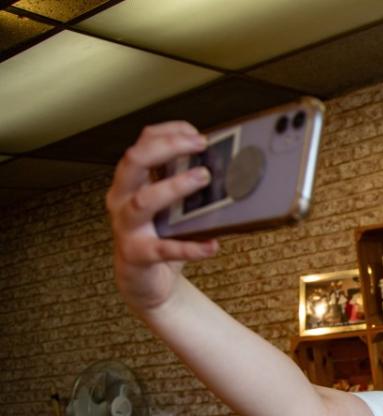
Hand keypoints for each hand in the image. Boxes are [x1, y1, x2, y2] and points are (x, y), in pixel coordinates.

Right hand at [107, 122, 218, 311]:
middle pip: (134, 162)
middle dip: (167, 147)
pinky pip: (165, 249)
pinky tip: (212, 245)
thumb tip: (226, 167)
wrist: (144, 282)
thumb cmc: (160, 236)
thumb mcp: (171, 205)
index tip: (196, 132)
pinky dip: (191, 247)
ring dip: (175, 186)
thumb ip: (185, 185)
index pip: (142, 144)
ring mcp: (127, 227)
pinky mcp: (139, 254)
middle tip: (200, 145)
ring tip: (203, 178)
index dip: (167, 132)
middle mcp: (122, 199)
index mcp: (131, 182)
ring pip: (144, 200)